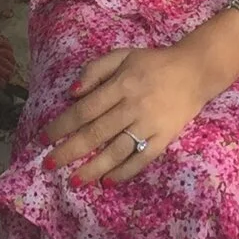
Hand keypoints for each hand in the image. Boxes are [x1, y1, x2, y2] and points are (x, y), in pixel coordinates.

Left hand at [44, 41, 223, 184]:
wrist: (195, 70)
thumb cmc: (153, 63)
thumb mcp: (122, 55)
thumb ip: (95, 70)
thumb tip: (71, 93)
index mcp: (120, 84)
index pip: (84, 109)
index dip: (62, 125)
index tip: (43, 139)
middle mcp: (132, 106)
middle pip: (95, 133)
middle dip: (69, 151)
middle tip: (49, 166)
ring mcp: (149, 124)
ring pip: (116, 151)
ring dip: (93, 168)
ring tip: (74, 182)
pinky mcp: (164, 138)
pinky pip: (141, 159)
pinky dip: (124, 173)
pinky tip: (107, 182)